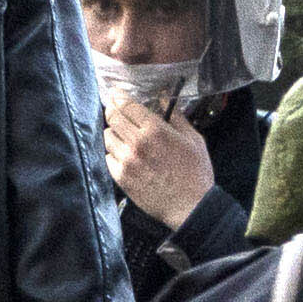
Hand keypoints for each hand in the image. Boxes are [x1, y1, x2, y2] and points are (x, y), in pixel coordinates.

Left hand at [109, 85, 213, 223]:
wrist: (191, 206)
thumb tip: (163, 99)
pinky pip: (107, 158)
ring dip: (113, 133)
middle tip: (115, 111)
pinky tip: (123, 155)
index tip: (116, 95)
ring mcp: (127, 161)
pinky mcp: (121, 178)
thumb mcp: (193, 139)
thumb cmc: (196, 173)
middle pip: (112, 117)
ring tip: (121, 136)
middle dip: (113, 111)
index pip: (126, 105)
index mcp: (155, 130)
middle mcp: (137, 143)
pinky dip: (113, 154)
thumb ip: (176, 117)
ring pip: (106, 137)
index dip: (119, 97)